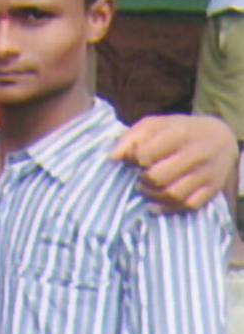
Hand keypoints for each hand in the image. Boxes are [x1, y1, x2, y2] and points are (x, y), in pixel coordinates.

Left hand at [117, 114, 238, 212]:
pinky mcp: (213, 188)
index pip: (146, 154)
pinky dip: (167, 208)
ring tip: (145, 189)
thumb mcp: (154, 125)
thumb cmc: (178, 131)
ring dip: (151, 196)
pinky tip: (155, 204)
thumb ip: (130, 138)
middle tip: (139, 177)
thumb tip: (112, 158)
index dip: (133, 160)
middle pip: (157, 178)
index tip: (133, 160)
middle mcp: (196, 154)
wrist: (221, 138)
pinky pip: (188, 206)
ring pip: (172, 195)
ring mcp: (206, 173)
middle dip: (142, 180)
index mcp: (180, 134)